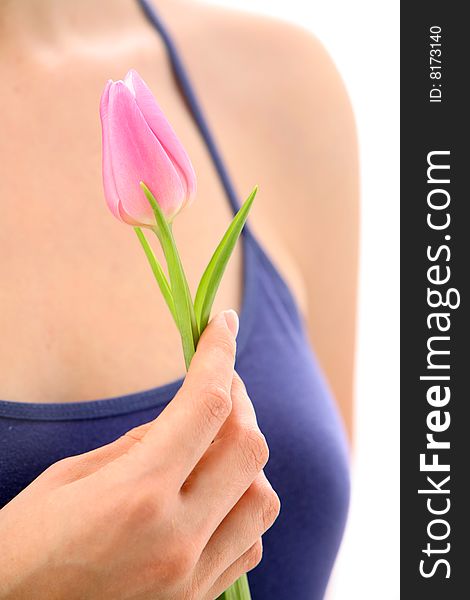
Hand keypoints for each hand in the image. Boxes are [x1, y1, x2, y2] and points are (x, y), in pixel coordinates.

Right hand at [0, 310, 279, 599]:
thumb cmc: (20, 549)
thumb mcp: (68, 479)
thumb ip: (139, 445)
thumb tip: (186, 419)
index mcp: (135, 495)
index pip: (204, 405)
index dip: (219, 354)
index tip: (222, 324)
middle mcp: (175, 539)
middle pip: (249, 448)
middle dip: (240, 403)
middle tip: (221, 385)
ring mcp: (191, 580)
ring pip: (261, 498)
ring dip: (245, 459)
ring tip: (214, 444)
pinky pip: (249, 543)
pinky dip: (241, 507)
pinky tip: (214, 496)